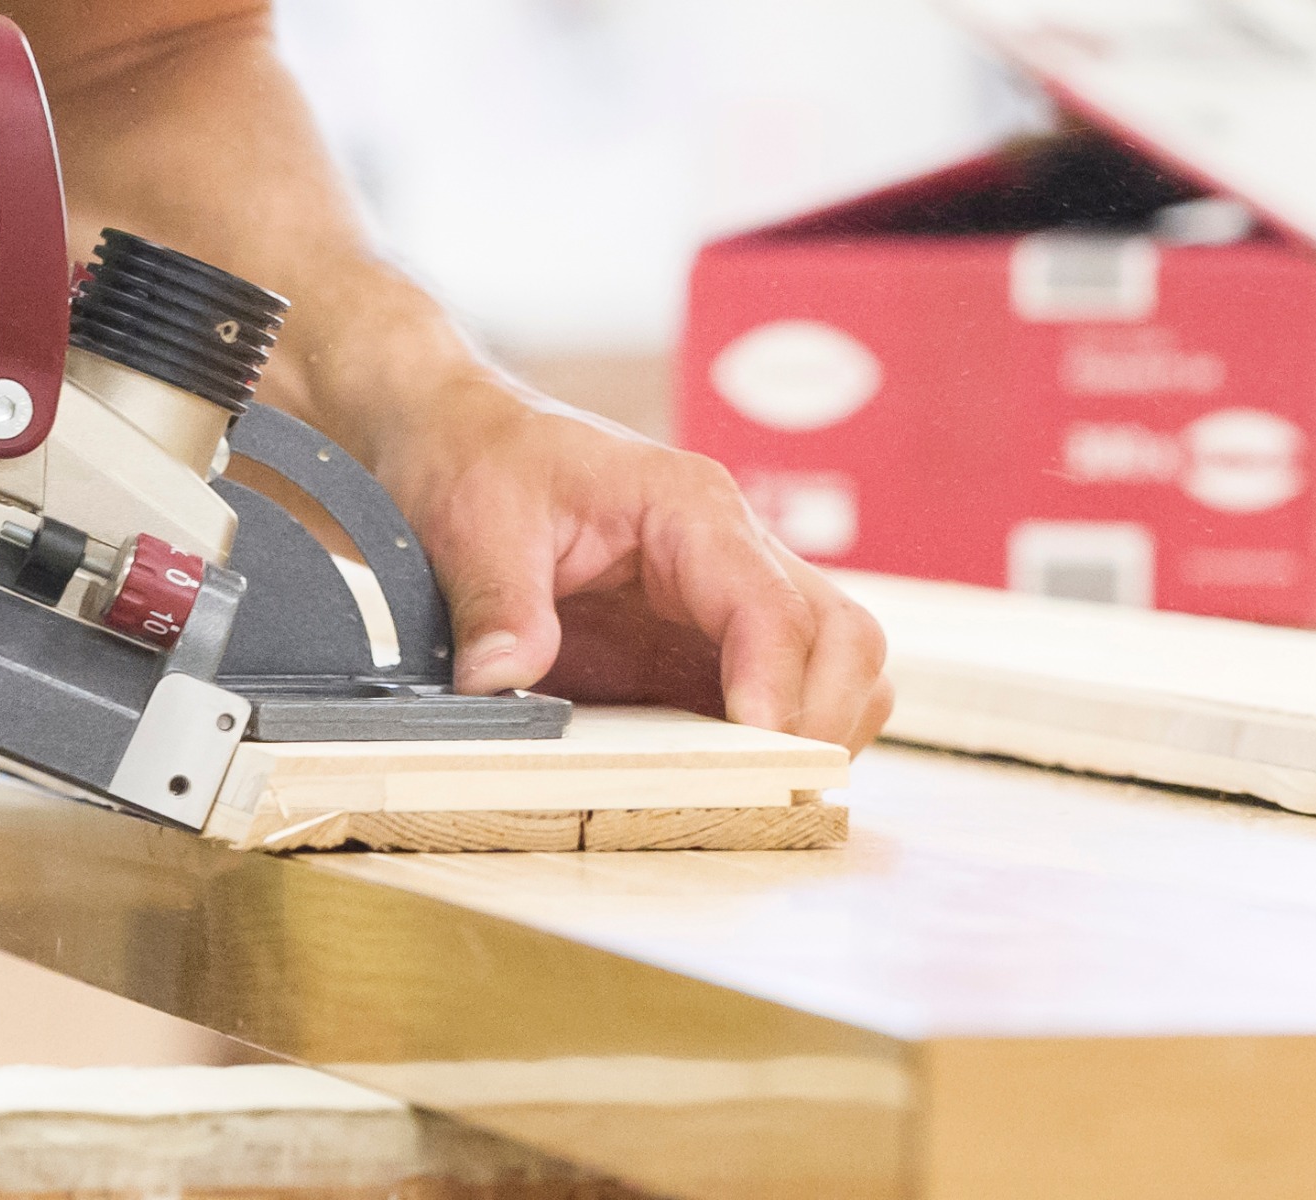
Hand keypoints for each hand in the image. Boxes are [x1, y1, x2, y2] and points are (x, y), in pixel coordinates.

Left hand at [392, 375, 892, 754]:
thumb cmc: (489, 463)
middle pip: (844, 639)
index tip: (755, 751)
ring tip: (749, 792)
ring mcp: (727, 602)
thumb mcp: (478, 522)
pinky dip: (772, 744)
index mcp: (690, 509)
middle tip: (764, 788)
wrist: (471, 443)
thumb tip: (501, 680)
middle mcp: (733, 552)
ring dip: (813, 734)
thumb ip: (498, 601)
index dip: (777, 686)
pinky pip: (778, 696)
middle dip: (822, 719)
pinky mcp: (704, 645)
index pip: (774, 606)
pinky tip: (717, 782)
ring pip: (835, 669)